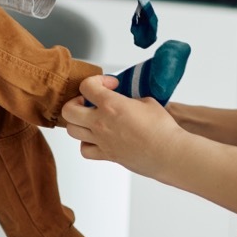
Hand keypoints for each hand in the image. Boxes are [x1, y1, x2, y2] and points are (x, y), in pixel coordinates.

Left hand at [61, 74, 184, 179]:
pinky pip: (85, 150)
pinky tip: (96, 138)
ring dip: (78, 121)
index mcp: (111, 105)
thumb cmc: (162, 129)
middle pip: (68, 110)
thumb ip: (129, 99)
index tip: (110, 84)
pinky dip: (86, 143)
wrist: (168, 153)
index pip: (86, 86)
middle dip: (76, 101)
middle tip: (89, 101)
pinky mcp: (107, 155)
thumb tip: (125, 102)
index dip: (97, 81)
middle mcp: (101, 123)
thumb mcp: (147, 102)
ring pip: (71, 130)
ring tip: (91, 119)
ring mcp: (102, 140)